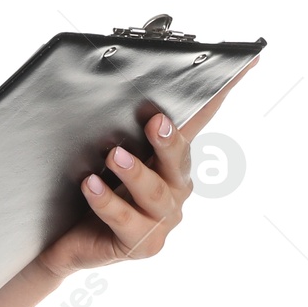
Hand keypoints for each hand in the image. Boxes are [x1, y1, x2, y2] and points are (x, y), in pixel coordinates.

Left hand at [34, 56, 259, 280]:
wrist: (64, 241)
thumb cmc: (89, 190)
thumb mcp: (103, 153)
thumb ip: (117, 126)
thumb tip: (112, 83)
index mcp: (170, 161)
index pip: (197, 121)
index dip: (217, 95)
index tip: (243, 62)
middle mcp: (173, 189)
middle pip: (178, 160)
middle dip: (169, 140)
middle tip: (155, 121)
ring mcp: (160, 220)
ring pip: (154, 193)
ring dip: (134, 172)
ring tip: (113, 156)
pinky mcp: (141, 244)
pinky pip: (125, 219)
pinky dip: (107, 201)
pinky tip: (91, 185)